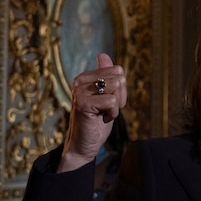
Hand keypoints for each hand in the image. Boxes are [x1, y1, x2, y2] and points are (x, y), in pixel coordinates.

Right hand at [59, 54, 126, 172]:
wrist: (84, 145)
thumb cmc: (96, 123)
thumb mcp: (106, 97)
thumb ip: (106, 76)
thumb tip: (103, 55)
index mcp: (85, 77)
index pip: (117, 70)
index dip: (121, 89)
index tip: (108, 103)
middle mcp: (80, 80)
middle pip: (119, 77)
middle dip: (120, 97)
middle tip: (107, 110)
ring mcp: (80, 91)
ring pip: (116, 87)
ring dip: (116, 106)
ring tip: (103, 114)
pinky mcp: (83, 103)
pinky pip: (111, 101)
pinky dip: (112, 114)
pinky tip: (101, 119)